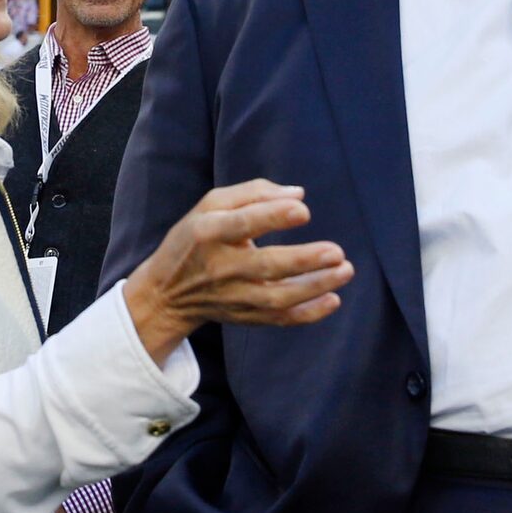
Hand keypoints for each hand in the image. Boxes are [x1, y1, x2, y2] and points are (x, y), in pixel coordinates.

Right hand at [119, 179, 349, 362]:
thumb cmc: (195, 238)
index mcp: (209, 232)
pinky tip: (333, 300)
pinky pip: (279, 319)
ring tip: (344, 271)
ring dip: (314, 287)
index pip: (242, 224)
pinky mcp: (245, 316)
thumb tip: (299, 194)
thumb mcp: (210, 205)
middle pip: (265, 266)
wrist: (167, 294)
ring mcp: (233, 296)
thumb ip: (253, 193)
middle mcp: (221, 267)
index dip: (272, 217)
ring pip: (277, 297)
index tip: (303, 211)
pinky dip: (308, 314)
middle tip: (337, 252)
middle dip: (304, 260)